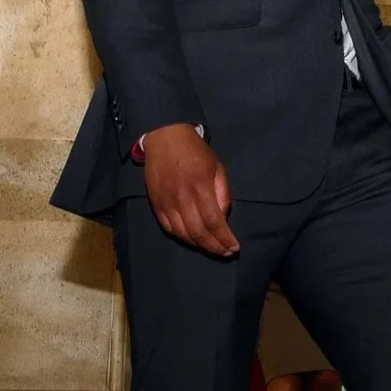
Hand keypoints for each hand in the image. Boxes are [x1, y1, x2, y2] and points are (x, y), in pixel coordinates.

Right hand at [141, 123, 237, 255]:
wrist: (165, 138)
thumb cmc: (196, 152)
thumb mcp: (217, 167)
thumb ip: (222, 193)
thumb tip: (222, 217)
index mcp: (200, 187)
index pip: (214, 222)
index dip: (225, 239)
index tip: (234, 247)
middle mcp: (182, 198)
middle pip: (198, 233)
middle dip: (214, 247)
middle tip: (226, 252)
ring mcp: (166, 202)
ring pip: (182, 234)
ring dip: (199, 245)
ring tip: (211, 248)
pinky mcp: (155, 203)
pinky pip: (168, 228)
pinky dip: (181, 237)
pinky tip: (192, 239)